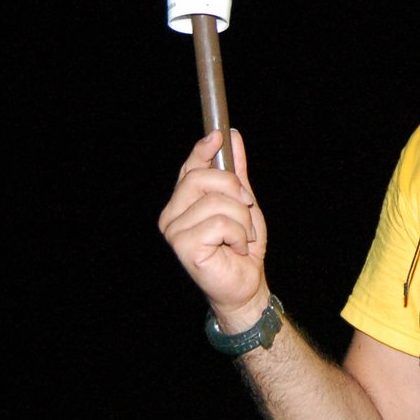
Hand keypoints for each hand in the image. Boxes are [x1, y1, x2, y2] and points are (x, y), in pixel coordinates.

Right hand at [158, 129, 269, 329]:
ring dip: (242, 220)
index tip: (219, 136)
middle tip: (247, 209)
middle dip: (235, 190)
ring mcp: (174, 231)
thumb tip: (232, 138)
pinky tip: (235, 249)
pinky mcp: (183, 246)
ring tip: (241, 238)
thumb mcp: (243, 202)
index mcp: (183, 201)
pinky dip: (238, 235)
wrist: (246, 284)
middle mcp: (172, 214)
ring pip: (216, 202)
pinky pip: (220, 223)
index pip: (190, 167)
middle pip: (202, 178)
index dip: (203, 150)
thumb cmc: (241, 245)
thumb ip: (236, 172)